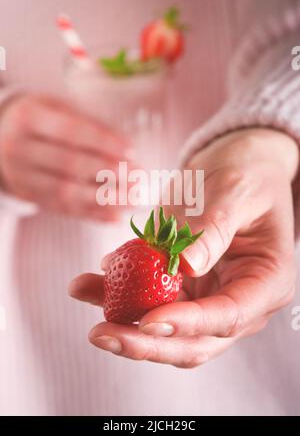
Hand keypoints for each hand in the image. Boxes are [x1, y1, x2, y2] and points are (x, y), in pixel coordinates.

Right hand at [0, 94, 134, 220]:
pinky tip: (116, 215)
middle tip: (137, 177)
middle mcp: (19, 148)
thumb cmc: (43, 119)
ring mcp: (23, 177)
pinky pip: (63, 209)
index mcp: (28, 117)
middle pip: (69, 164)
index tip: (132, 151)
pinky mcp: (31, 197)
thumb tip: (127, 148)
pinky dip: (92, 214)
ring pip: (66, 192)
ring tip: (132, 199)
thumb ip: (90, 124)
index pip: (71, 131)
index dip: (104, 142)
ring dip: (104, 199)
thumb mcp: (59, 108)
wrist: (2, 137)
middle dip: (108, 172)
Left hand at [69, 128, 297, 366]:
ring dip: (122, 319)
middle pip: (193, 341)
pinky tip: (91, 278)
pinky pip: (149, 300)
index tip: (147, 321)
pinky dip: (118, 293)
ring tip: (82, 290)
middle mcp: (240, 300)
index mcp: (266, 282)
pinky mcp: (183, 288)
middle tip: (101, 334)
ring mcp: (209, 297)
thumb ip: (213, 228)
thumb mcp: (236, 192)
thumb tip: (186, 266)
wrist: (238, 169)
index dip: (187, 325)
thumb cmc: (248, 176)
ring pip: (164, 327)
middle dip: (145, 343)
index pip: (228, 317)